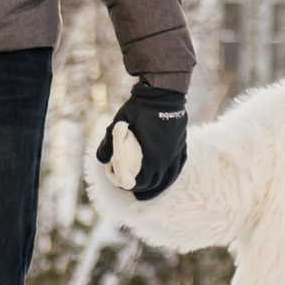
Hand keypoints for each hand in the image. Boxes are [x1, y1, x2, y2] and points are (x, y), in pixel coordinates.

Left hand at [95, 82, 187, 200]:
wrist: (162, 93)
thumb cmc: (139, 109)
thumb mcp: (118, 125)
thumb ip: (108, 144)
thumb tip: (102, 160)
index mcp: (153, 158)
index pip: (144, 182)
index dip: (133, 187)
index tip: (125, 186)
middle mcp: (168, 158)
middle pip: (157, 182)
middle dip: (146, 190)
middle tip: (136, 192)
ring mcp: (177, 151)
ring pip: (170, 176)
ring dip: (160, 186)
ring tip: (152, 191)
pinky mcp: (182, 143)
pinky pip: (179, 164)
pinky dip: (172, 173)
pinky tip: (167, 175)